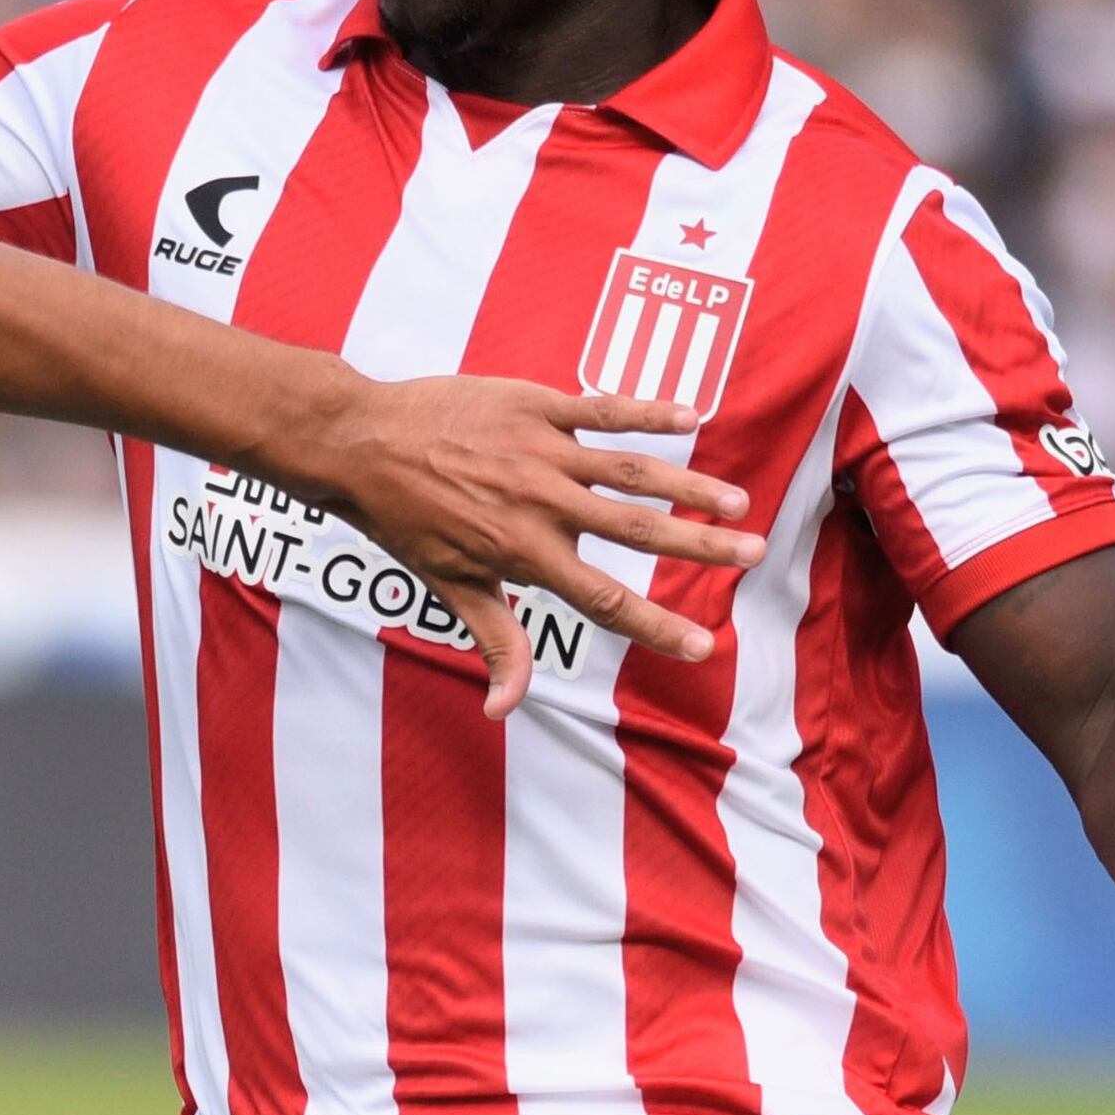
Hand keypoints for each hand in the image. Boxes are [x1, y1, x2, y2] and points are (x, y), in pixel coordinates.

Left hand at [293, 374, 758, 719]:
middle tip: (753, 554)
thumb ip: (495, 640)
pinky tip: (693, 420)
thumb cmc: (404, 521)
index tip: (700, 645)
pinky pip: (602, 409)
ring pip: (631, 471)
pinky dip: (648, 412)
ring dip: (689, 486)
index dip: (655, 626)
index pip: (604, 600)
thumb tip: (506, 708)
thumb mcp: (448, 587)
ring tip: (737, 503)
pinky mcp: (535, 406)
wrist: (362, 445)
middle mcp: (542, 505)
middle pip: (636, 532)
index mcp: (524, 554)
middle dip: (700, 546)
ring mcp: (542, 452)